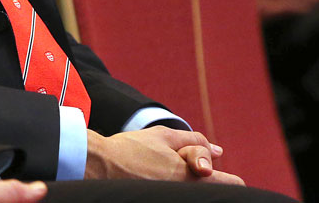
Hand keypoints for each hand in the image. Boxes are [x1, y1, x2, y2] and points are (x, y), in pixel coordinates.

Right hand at [84, 127, 243, 183]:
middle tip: (177, 164)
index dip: (231, 179)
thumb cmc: (131, 149)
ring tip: (158, 170)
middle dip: (201, 175)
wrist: (101, 166)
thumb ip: (195, 141)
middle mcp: (185, 193)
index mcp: (192, 176)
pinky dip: (173, 186)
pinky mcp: (159, 200)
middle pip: (210, 186)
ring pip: (191, 190)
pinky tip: (154, 176)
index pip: (229, 185)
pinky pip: (177, 194)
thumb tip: (220, 151)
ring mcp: (173, 198)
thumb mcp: (163, 135)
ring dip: (184, 180)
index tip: (225, 178)